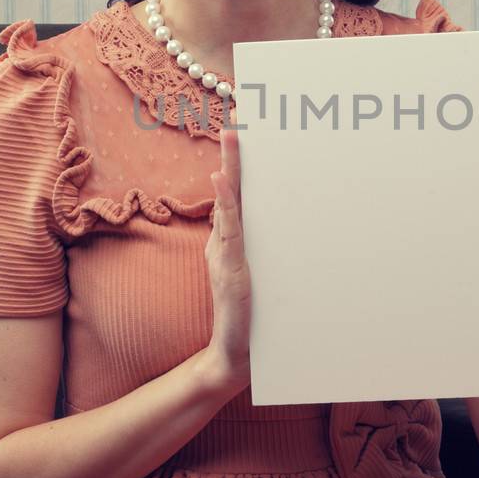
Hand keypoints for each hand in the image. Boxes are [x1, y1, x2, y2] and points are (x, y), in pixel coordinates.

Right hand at [204, 119, 251, 391]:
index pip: (237, 198)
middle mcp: (226, 242)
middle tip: (235, 124)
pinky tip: (221, 181)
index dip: (238, 168)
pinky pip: (227, 228)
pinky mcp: (229, 267)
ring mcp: (226, 253)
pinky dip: (224, 203)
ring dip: (230, 170)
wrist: (234, 353)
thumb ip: (251, 256)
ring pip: (229, 203)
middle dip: (234, 157)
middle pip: (231, 192)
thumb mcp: (254, 277)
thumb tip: (258, 232)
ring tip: (231, 137)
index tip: (243, 136)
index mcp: (233, 242)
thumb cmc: (251, 317)